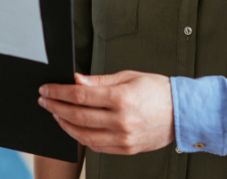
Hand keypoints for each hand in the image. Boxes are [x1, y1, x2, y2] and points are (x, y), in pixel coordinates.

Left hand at [38, 70, 174, 154]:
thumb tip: (76, 80)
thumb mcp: (128, 77)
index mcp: (121, 98)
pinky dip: (81, 137)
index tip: (46, 88)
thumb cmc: (156, 90)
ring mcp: (123, 138)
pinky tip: (73, 127)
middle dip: (56, 107)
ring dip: (64, 124)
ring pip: (83, 135)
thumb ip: (99, 81)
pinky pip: (96, 146)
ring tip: (56, 113)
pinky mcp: (126, 149)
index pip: (80, 95)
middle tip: (44, 100)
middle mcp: (121, 120)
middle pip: (77, 116)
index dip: (59, 91)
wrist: (182, 113)